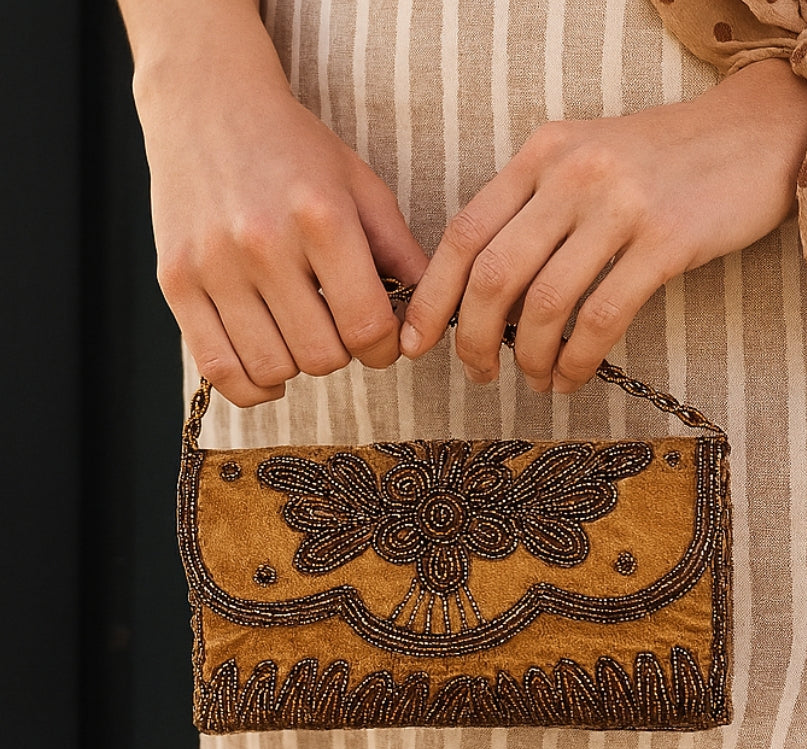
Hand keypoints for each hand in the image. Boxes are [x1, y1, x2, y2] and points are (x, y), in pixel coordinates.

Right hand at [137, 49, 427, 405]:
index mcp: (321, 218)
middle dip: (343, 354)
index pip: (367, 326)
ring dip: (298, 366)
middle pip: (322, 355)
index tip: (382, 340)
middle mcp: (262, 242)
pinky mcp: (175, 281)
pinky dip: (251, 386)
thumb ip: (402, 255)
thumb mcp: (363, 188)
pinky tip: (270, 367)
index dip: (385, 348)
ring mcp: (213, 264)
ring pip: (273, 368)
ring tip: (302, 335)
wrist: (207, 102)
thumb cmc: (295, 149)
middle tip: (338, 329)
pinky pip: (217, 368)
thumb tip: (429, 321)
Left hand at [400, 59, 806, 392]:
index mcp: (541, 154)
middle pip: (493, 275)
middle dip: (472, 338)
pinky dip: (577, 360)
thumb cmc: (664, 159)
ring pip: (545, 303)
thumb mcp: (585, 160)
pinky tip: (571, 378)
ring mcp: (619, 206)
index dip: (431, 295)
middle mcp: (571, 174)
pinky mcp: (666, 240)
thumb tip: (488, 288)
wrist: (757, 132)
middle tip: (477, 373)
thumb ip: (535, 208)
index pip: (464, 232)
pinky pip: (602, 318)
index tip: (415, 341)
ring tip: (533, 380)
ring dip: (529, 358)